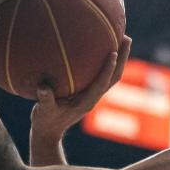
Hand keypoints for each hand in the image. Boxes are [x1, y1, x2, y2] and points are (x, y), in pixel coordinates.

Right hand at [30, 36, 131, 155]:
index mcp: (86, 102)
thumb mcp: (43, 112)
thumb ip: (45, 99)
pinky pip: (100, 74)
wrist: (48, 133)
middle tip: (126, 37)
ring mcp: (92, 94)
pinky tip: (98, 45)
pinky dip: (104, 61)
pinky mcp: (88, 92)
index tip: (114, 52)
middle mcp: (94, 97)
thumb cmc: (45, 122)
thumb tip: (43, 87)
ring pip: (111, 75)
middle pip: (114, 76)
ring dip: (119, 58)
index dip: (108, 68)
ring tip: (120, 36)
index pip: (102, 83)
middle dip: (123, 57)